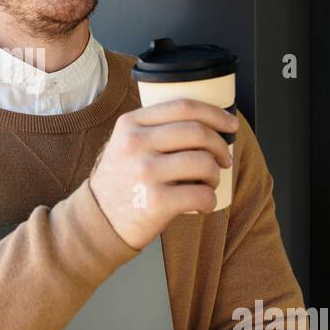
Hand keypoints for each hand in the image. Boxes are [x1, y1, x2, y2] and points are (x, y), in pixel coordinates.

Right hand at [88, 98, 238, 249]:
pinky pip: (202, 195)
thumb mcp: (125, 144)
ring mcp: (145, 172)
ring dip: (215, 175)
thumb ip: (153, 128)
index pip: (183, 107)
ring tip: (207, 184)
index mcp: (131, 124)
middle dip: (221, 146)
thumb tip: (206, 122)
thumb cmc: (121, 182)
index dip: (215, 113)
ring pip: (204, 163)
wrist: (98, 222)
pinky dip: (209, 201)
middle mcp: (136, 144)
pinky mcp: (155, 202)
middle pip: (198, 132)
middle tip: (224, 159)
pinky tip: (202, 205)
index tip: (231, 124)